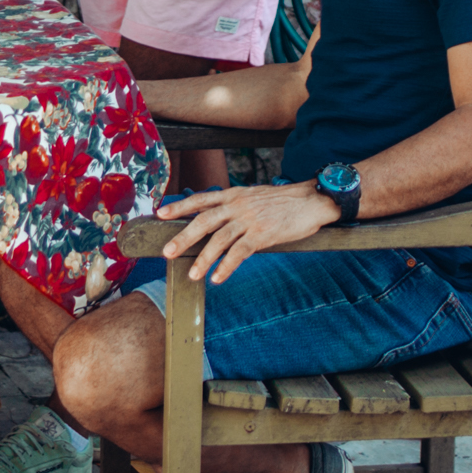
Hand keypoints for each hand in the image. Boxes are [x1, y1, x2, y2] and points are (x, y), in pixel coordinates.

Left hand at [152, 182, 334, 284]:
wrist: (311, 200)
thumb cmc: (283, 202)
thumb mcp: (253, 197)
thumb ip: (234, 206)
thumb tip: (215, 219)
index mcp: (233, 194)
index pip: (201, 198)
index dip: (179, 206)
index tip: (160, 213)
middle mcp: (237, 205)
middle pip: (204, 220)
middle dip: (183, 237)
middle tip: (167, 252)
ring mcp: (249, 219)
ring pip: (219, 239)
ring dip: (204, 258)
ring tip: (192, 274)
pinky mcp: (262, 234)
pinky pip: (240, 252)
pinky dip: (226, 267)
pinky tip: (217, 278)